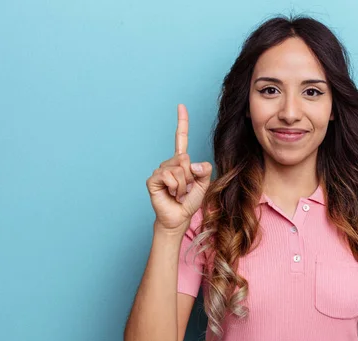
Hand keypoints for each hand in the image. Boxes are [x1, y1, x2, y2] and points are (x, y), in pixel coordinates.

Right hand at [146, 104, 211, 233]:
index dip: (182, 122)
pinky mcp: (153, 179)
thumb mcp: (204, 184)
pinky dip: (176, 187)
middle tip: (186, 189)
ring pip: (179, 169)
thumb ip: (204, 171)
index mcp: (181, 161)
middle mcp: (169, 163)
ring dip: (184, 185)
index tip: (181, 106)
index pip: (180, 138)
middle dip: (190, 177)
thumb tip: (192, 163)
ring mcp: (160, 170)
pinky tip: (172, 194)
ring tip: (179, 193)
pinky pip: (169, 176)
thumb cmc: (190, 201)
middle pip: (185, 159)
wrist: (179, 217)